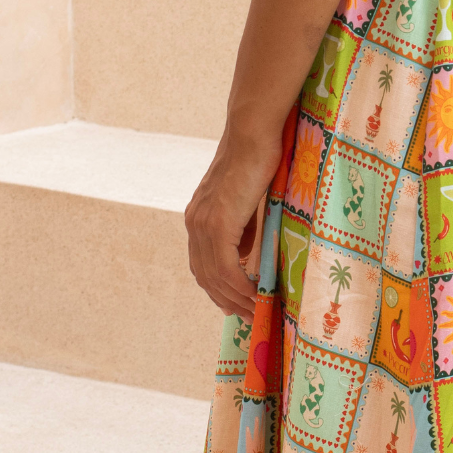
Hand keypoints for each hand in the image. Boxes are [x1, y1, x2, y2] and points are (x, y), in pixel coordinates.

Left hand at [185, 128, 280, 320]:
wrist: (254, 135)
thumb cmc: (258, 161)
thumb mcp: (247, 203)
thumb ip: (242, 229)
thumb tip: (244, 258)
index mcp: (198, 217)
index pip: (202, 264)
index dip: (218, 288)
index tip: (237, 304)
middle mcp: (195, 223)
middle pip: (204, 276)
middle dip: (226, 300)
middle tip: (249, 316)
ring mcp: (203, 224)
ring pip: (214, 276)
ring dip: (235, 298)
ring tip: (256, 310)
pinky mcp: (218, 223)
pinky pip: (225, 268)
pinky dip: (240, 287)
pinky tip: (255, 295)